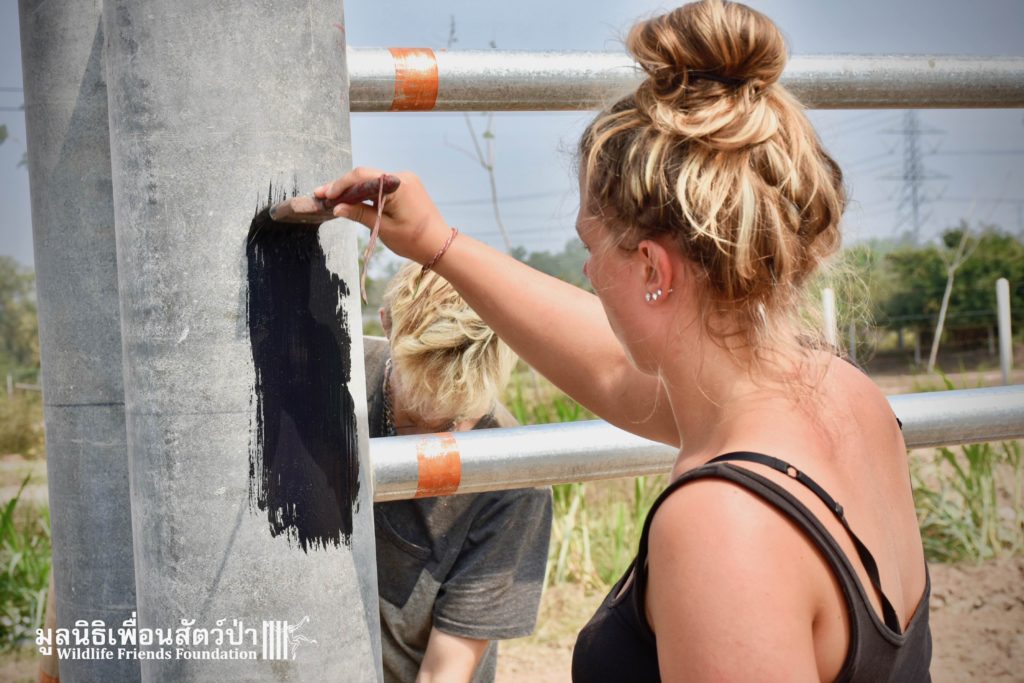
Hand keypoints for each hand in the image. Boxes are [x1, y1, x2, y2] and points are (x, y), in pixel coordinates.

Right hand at [314, 168, 450, 263]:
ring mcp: (406, 181)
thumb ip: (359, 214)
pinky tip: (352, 200)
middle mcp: (402, 177)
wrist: (440, 246)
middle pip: (366, 177)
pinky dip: (367, 193)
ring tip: (333, 199)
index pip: (362, 176)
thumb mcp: (383, 228)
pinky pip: (382, 187)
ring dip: (354, 190)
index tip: (325, 195)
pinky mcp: (407, 188)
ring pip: (372, 182)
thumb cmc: (414, 241)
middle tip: (322, 196)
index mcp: (398, 185)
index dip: (340, 185)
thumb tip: (337, 208)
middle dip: (344, 187)